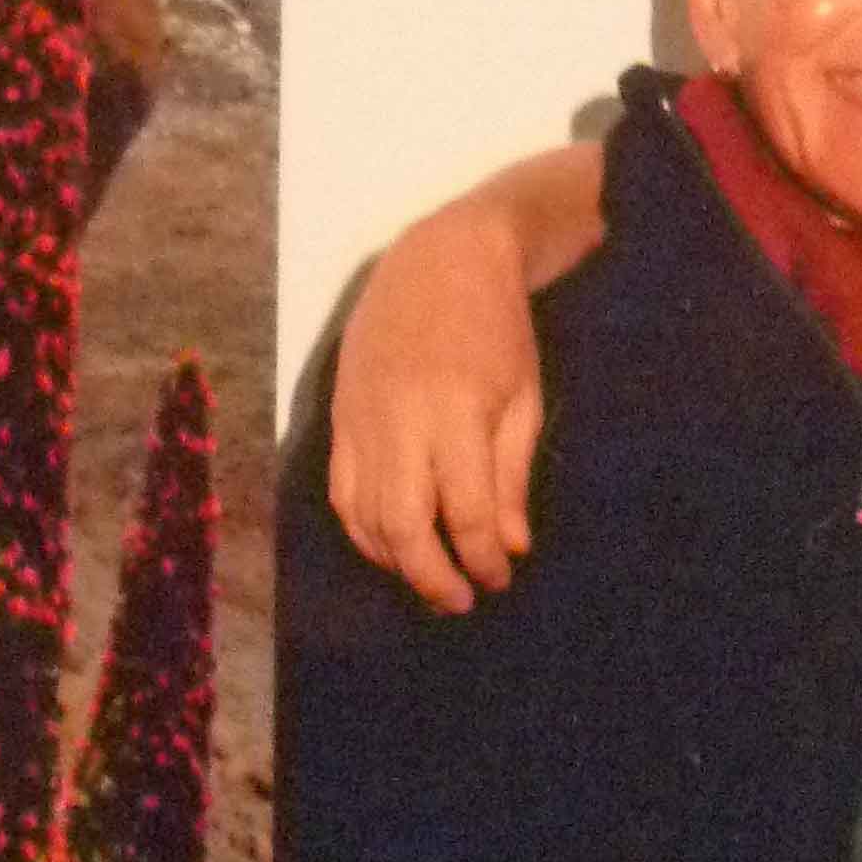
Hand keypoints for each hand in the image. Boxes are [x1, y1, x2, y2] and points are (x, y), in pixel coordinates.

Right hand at [329, 200, 543, 610]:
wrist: (437, 260)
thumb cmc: (496, 328)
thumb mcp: (523, 399)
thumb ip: (512, 477)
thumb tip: (509, 547)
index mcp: (456, 415)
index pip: (467, 513)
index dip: (483, 558)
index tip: (500, 578)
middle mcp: (400, 424)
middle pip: (405, 528)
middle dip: (434, 577)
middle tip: (462, 601)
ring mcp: (361, 422)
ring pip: (366, 518)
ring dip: (397, 561)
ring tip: (432, 578)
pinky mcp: (338, 418)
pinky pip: (342, 492)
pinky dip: (363, 531)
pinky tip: (390, 547)